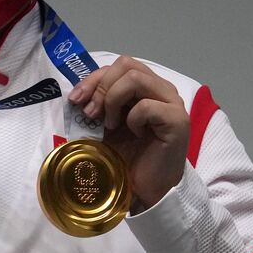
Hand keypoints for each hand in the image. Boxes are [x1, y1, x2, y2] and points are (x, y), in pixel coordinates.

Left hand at [67, 56, 188, 210]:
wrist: (141, 187)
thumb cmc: (125, 156)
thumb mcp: (102, 124)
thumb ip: (95, 104)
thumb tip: (75, 93)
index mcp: (145, 87)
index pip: (119, 65)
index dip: (93, 78)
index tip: (75, 100)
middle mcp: (161, 89)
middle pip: (126, 65)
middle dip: (100, 87)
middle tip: (90, 114)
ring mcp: (172, 103)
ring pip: (135, 78)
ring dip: (113, 100)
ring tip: (111, 124)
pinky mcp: (177, 120)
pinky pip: (147, 106)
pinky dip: (132, 119)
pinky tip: (135, 134)